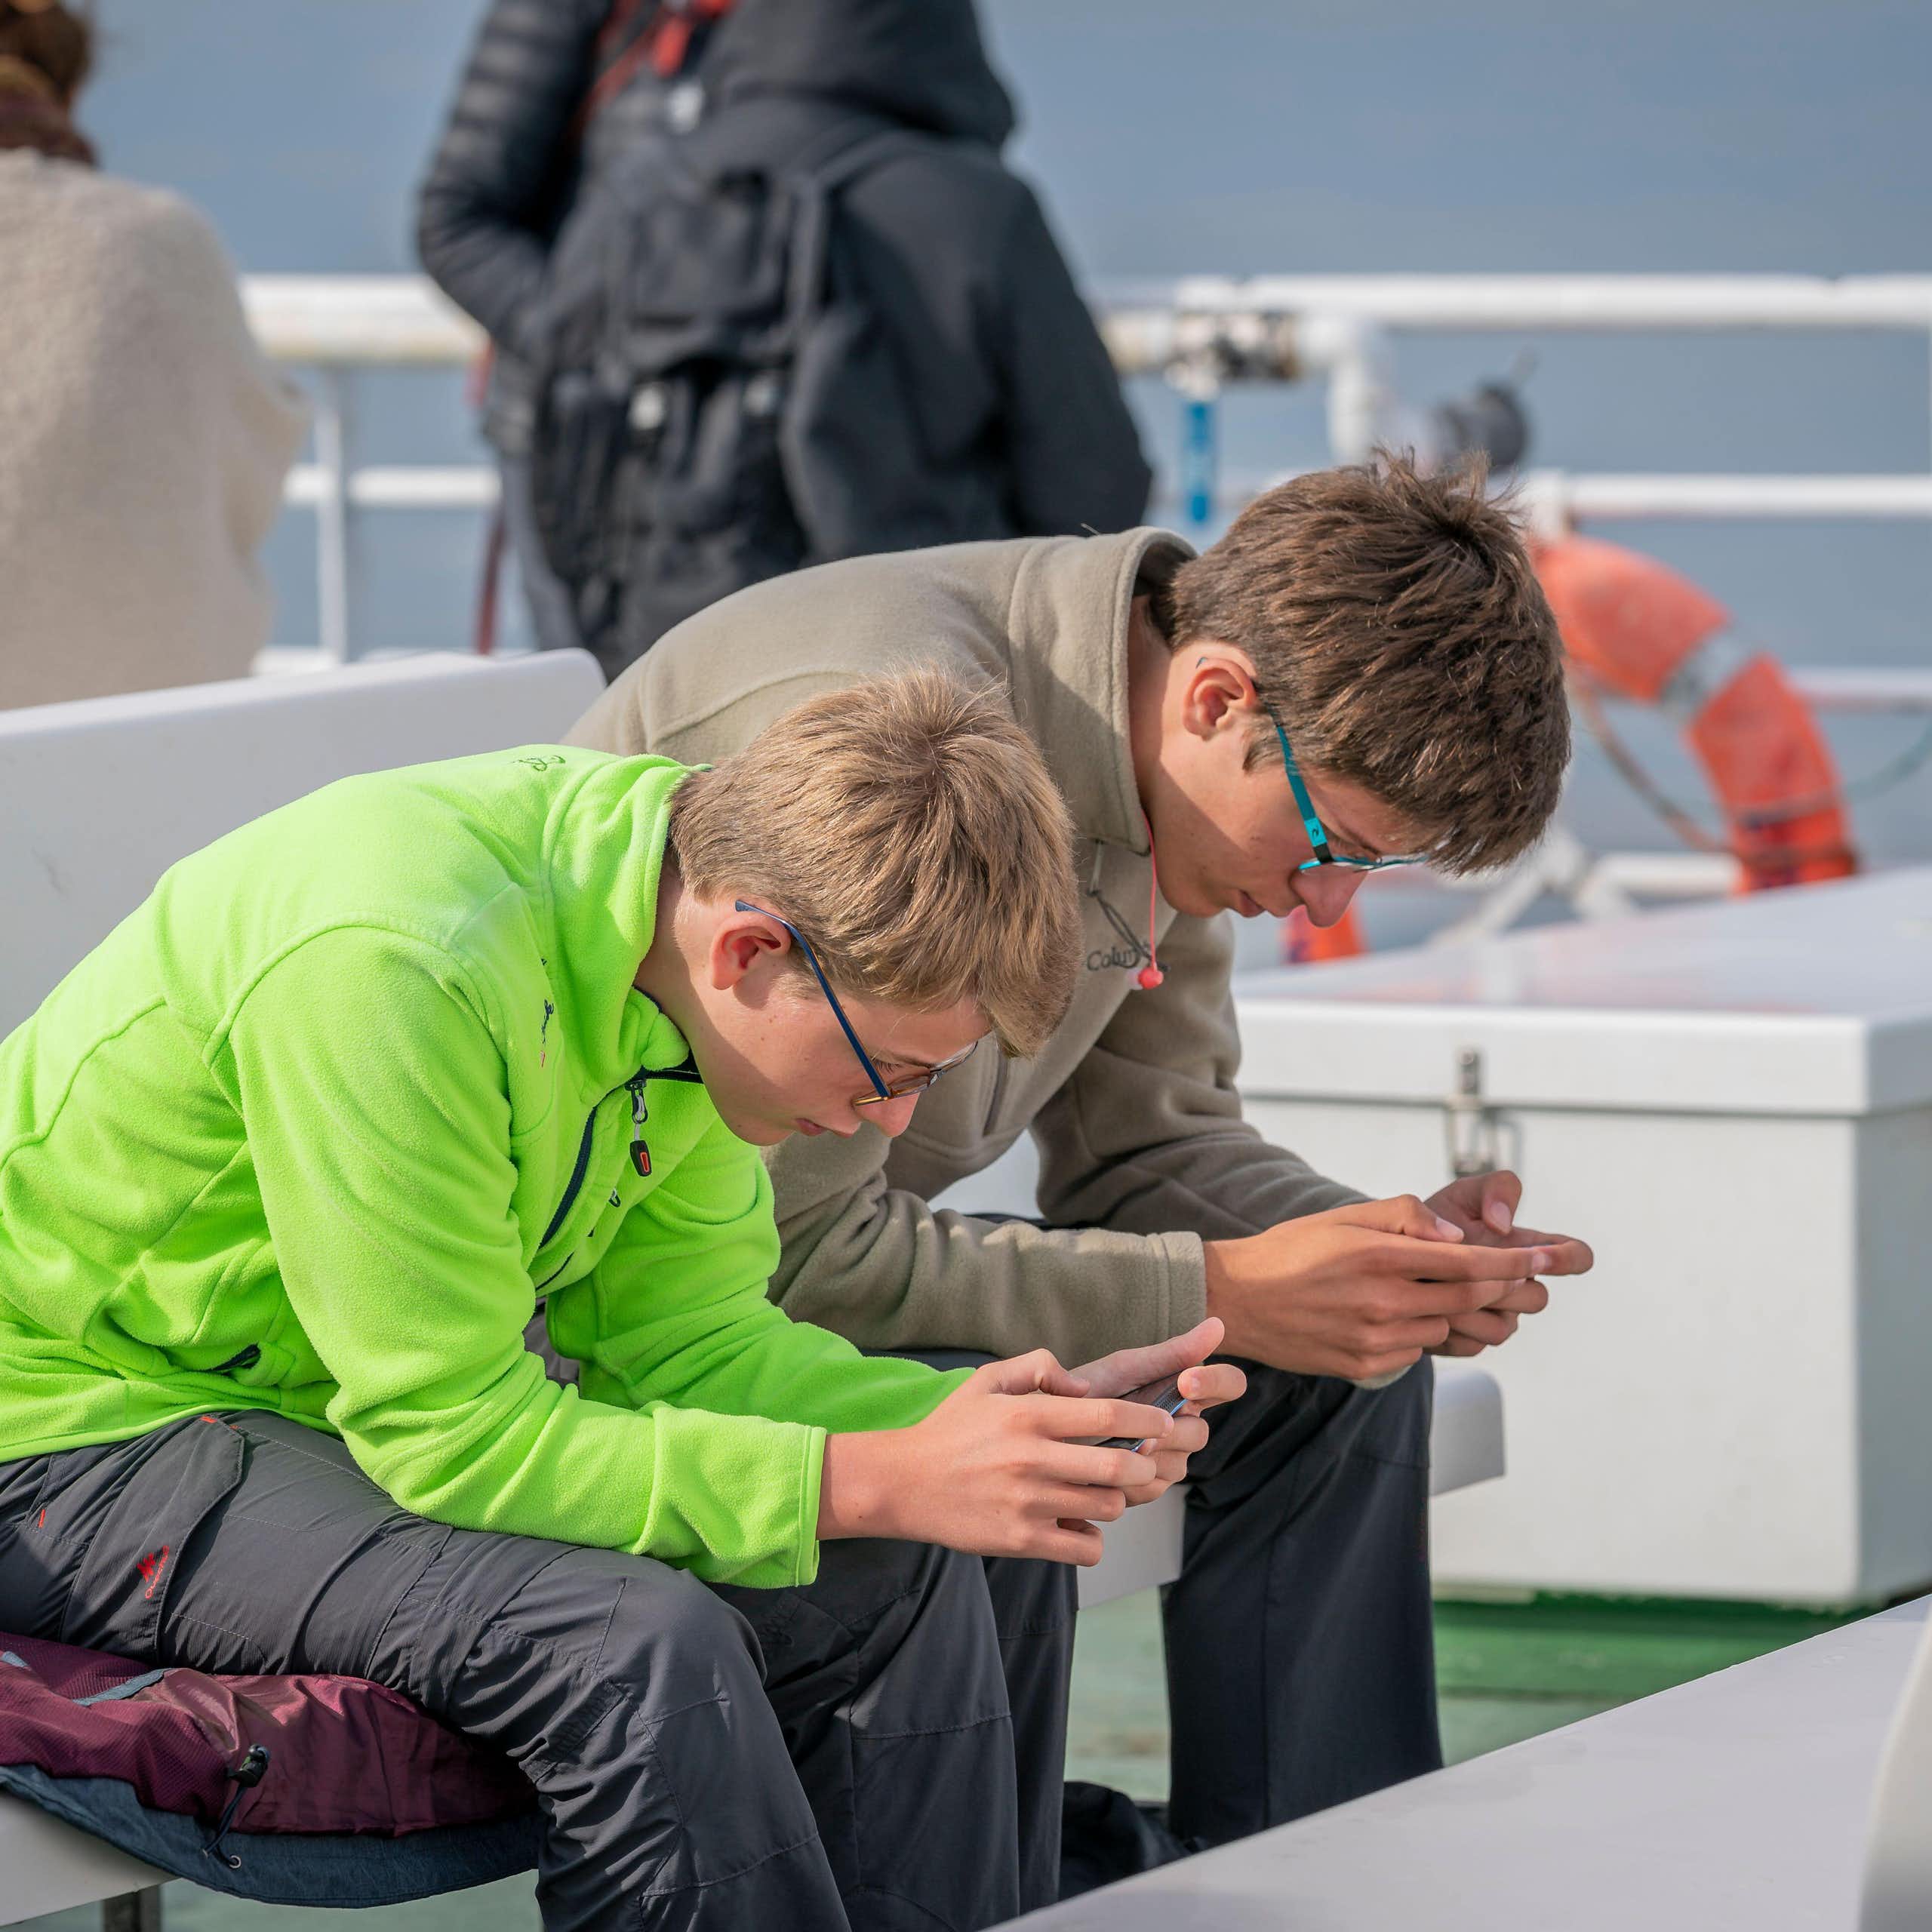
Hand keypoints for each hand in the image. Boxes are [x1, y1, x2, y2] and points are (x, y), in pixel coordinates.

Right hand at [817, 1349, 1182, 1565]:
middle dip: (1144, 1464)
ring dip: (1117, 1499)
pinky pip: (1086, 1547)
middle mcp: (1032, 1458)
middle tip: (1144, 1461)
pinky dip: (1092, 1538)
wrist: (902, 1484)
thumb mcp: (988, 1380)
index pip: (1109, 1415)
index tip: (1163, 1423)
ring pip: (1108, 1507)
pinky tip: (1078, 1524)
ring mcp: (1028, 1503)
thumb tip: (1085, 1386)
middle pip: (1120, 1466)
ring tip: (1103, 1491)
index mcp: (1029, 1415)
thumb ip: (1039, 1366)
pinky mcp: (1021, 1541)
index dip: (1148, 1420)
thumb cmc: (951, 1429)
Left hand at [1070, 1317, 1246, 1506]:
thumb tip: (1219, 1324)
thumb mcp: (1127, 1367)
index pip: (1229, 1384)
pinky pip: (1153, 1485)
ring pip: (1178, 1464)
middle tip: (1136, 1423)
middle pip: (1200, 1432)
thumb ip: (1173, 1352)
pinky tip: (1104, 1462)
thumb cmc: (1089, 1390)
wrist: (1047, 1428)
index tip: (1186, 1381)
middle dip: (1168, 1428)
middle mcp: (1183, 1426)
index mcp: (1184, 1391)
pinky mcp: (1148, 1485)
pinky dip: (1128, 1475)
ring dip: (1145, 1453)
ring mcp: (1169, 1459)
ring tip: (1110, 1443)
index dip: (1216, 1382)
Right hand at [1201, 1193, 1587, 1382]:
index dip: (1516, 1260)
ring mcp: (1375, 1340)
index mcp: (1380, 1256)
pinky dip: (1420, 1332)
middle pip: (1469, 1298)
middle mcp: (1382, 1301)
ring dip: (1453, 1309)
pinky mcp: (1365, 1366)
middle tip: (1524, 1277)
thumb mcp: (1345, 1216)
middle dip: (1503, 1287)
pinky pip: (1415, 1351)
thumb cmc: (1292, 1250)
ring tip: (1431, 1290)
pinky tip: (1393, 1315)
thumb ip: (1406, 1217)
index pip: (1470, 1262)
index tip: (1549, 1257)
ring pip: (1444, 1327)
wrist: (1237, 1301)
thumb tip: (1456, 1236)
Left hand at [1423, 1171, 1593, 1356]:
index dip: (1569, 1258)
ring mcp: (1500, 1317)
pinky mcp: (1472, 1341)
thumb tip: (1504, 1225)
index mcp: (1528, 1248)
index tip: (1541, 1254)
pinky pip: (1473, 1345)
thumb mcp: (1463, 1194)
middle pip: (1537, 1298)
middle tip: (1465, 1271)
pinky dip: (1449, 1329)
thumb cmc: (1436, 1223)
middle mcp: (1520, 1286)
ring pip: (1503, 1327)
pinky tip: (1425, 1309)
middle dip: (1503, 1285)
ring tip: (1434, 1288)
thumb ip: (1494, 1189)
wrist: (1394, 1257)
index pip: (1575, 1255)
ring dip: (1471, 1308)